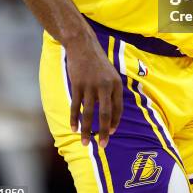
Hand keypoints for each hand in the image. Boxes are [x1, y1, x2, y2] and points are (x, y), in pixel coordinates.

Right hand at [66, 33, 122, 147]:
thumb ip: (111, 91)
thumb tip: (109, 112)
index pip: (118, 108)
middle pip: (105, 114)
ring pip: (89, 113)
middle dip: (103, 132)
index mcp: (116, 84)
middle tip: (102, 146)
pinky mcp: (77, 85)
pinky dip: (74, 119)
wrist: (83, 45)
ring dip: (86, 130)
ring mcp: (90, 85)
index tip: (110, 133)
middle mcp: (105, 86)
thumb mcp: (110, 74)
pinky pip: (76, 106)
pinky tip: (73, 128)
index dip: (114, 122)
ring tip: (85, 143)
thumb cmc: (97, 62)